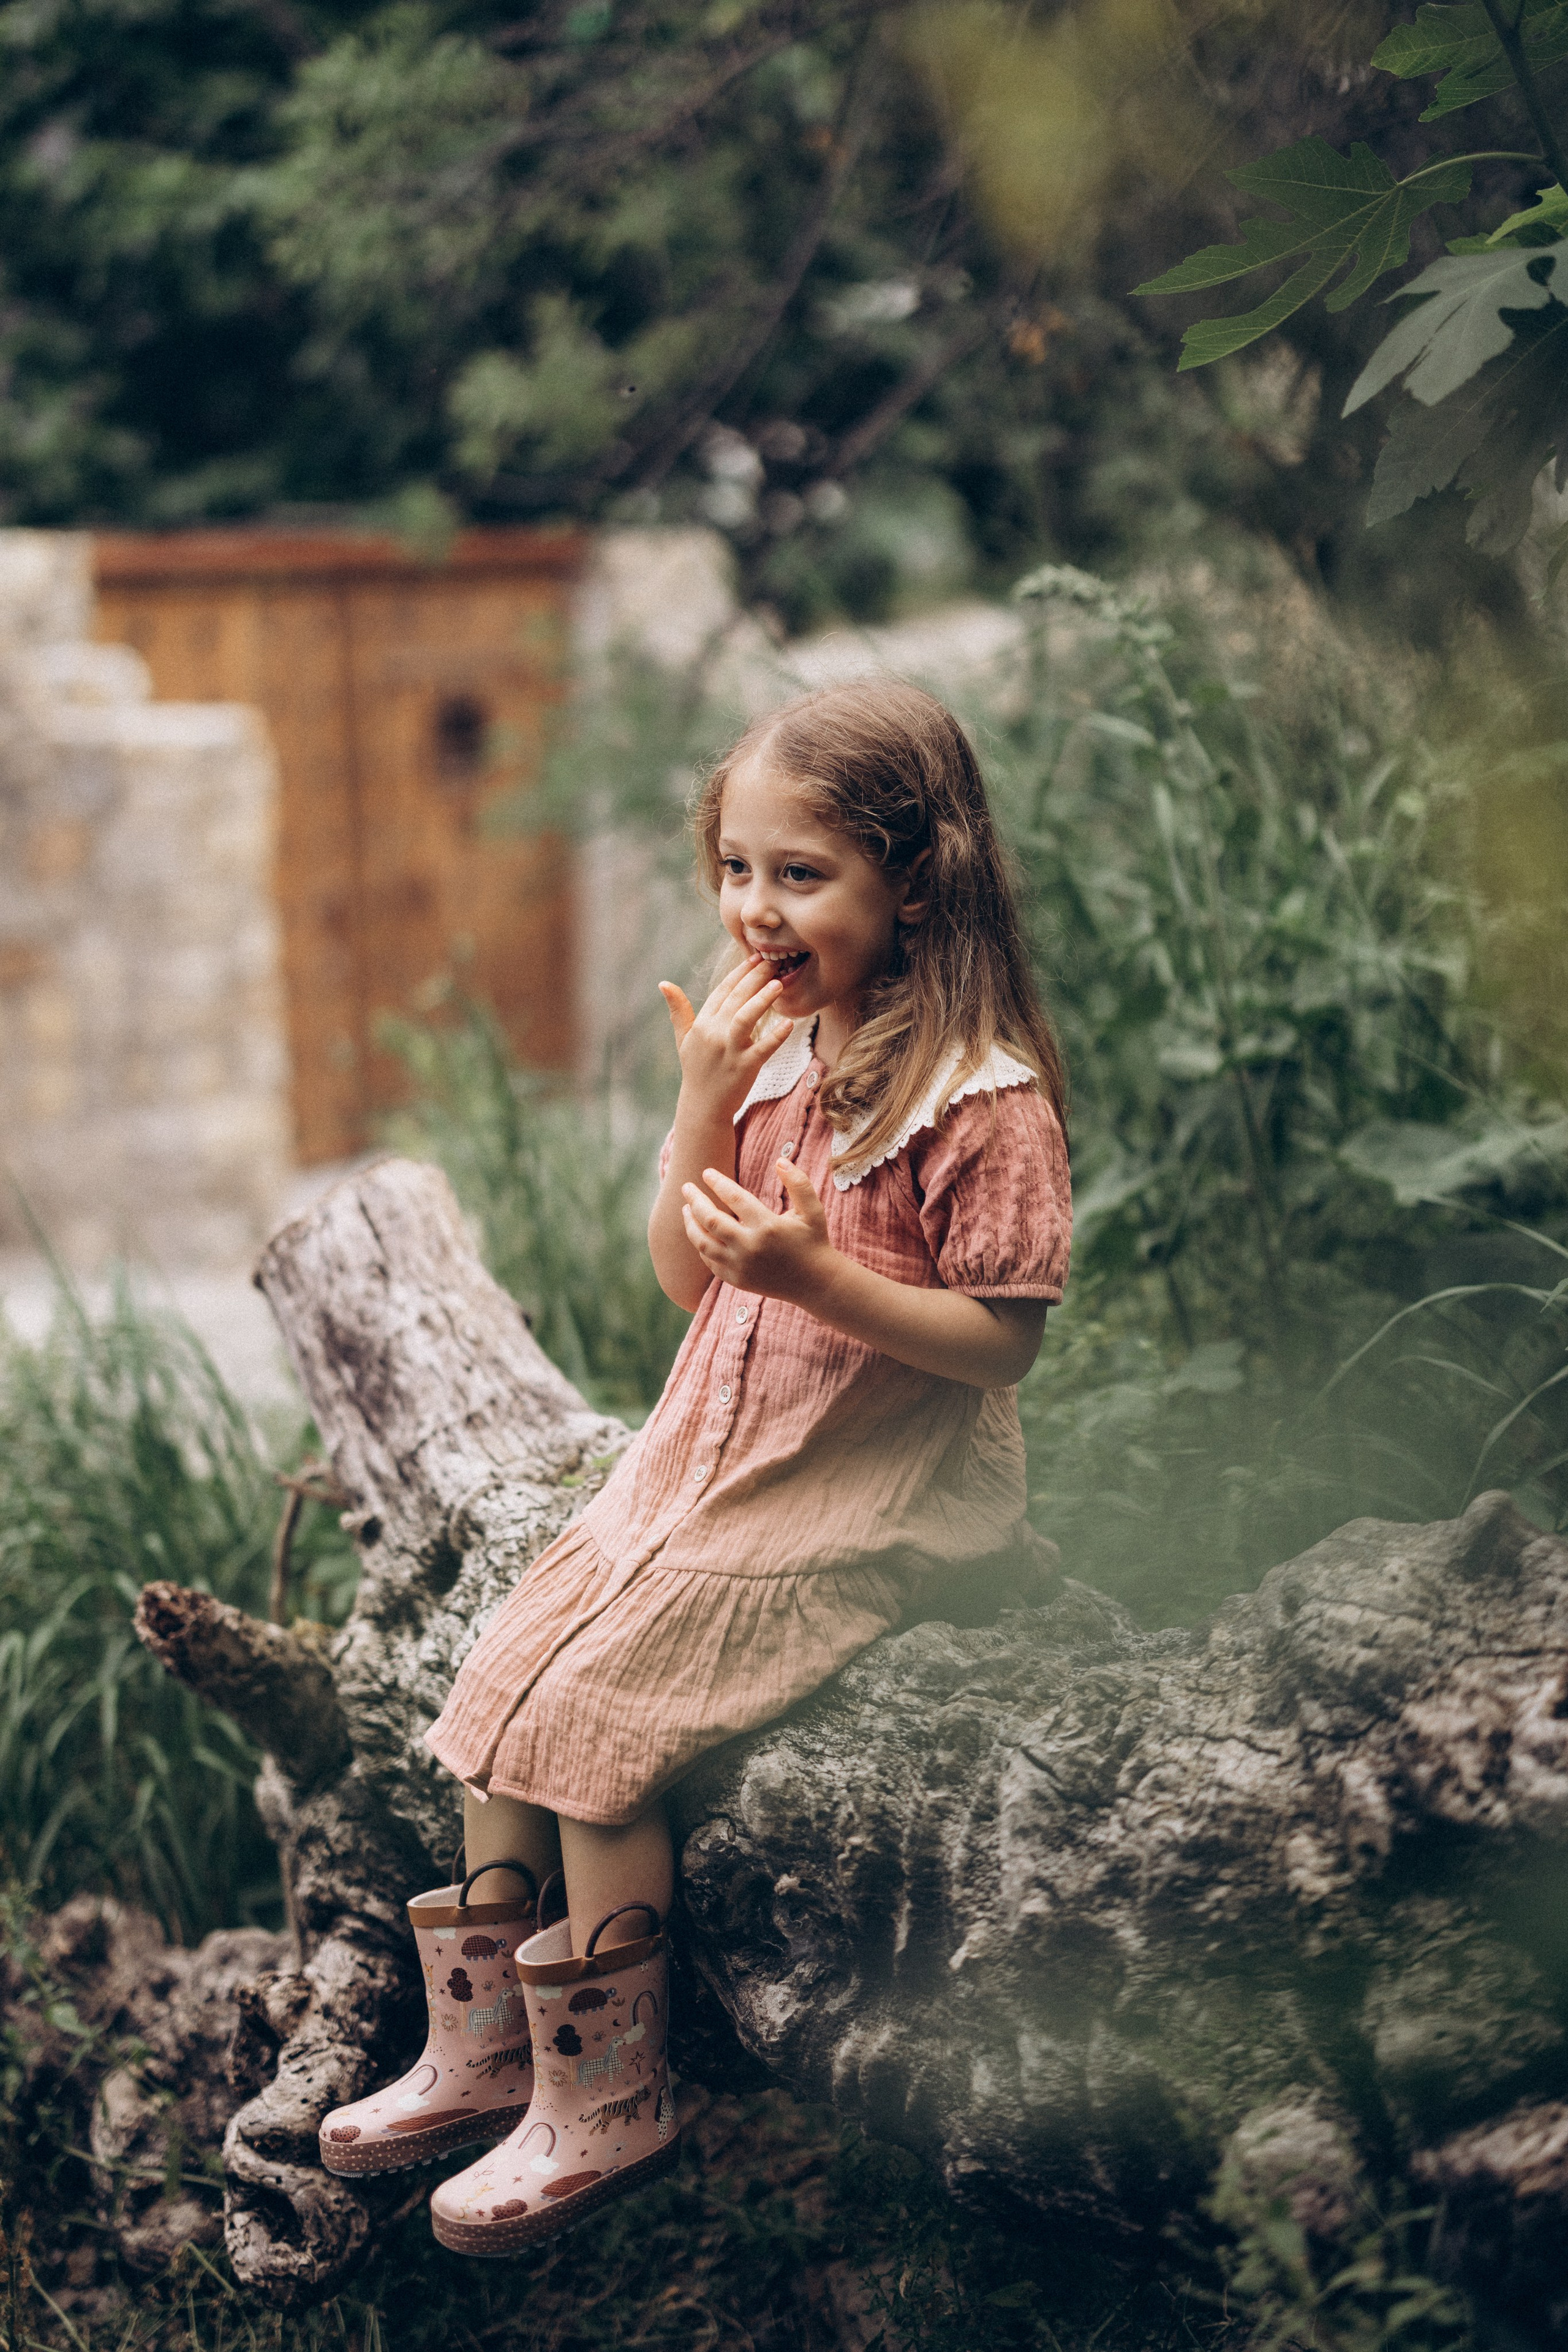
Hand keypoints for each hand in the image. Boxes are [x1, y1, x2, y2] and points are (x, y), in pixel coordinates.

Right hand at [659, 956, 792, 1120]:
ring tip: (779, 983)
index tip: (755, 958)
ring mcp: (729, 1050)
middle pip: (736, 998)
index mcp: (702, 1024)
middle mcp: (714, 1033)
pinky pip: (763, 1048)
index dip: (739, 973)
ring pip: (746, 1018)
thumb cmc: (697, 1070)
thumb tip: (663, 984)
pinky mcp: (745, 1067)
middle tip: (774, 960)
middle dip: (755, 977)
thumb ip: (679, 1010)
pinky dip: (775, 1036)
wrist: (703, 1106)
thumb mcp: (684, 1039)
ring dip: (762, 999)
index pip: (722, 991)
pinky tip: (788, 1024)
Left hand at [680, 1160, 835, 1302]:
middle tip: (686, 1187)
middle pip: (710, 1219)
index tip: (706, 1172)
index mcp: (767, 1226)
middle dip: (694, 1199)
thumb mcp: (813, 1210)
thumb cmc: (814, 1241)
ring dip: (690, 1223)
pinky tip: (699, 1233)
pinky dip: (701, 1246)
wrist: (815, 1283)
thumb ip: (798, 1183)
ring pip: (703, 1242)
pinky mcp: (737, 1279)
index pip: (733, 1197)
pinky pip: (709, 1261)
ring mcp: (740, 1266)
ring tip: (685, 1209)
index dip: (717, 1182)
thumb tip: (780, 1161)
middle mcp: (749, 1246)